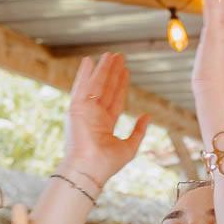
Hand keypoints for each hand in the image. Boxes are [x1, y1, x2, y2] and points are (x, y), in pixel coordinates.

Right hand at [59, 52, 148, 191]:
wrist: (90, 168)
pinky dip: (84, 73)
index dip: (120, 85)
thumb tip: (147, 116)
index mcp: (104, 125)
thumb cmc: (107, 163)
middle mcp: (93, 116)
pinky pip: (81, 86)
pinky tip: (89, 60)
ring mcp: (84, 111)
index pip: (114, 99)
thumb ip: (138, 131)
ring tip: (110, 54)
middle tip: (119, 57)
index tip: (125, 71)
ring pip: (95, 85)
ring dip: (102, 69)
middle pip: (105, 89)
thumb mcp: (129, 146)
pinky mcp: (76, 108)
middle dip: (112, 73)